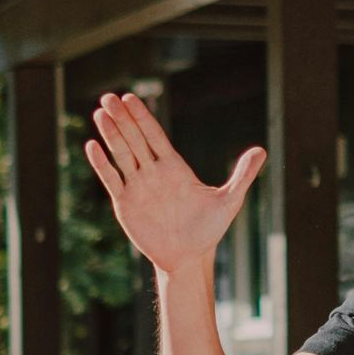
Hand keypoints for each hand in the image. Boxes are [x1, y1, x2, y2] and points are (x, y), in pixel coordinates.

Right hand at [84, 92, 265, 273]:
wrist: (188, 258)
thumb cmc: (209, 230)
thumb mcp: (229, 201)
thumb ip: (243, 175)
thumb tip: (262, 150)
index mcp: (174, 167)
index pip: (155, 135)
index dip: (142, 116)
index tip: (130, 97)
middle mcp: (153, 172)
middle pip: (135, 139)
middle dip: (122, 118)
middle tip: (108, 97)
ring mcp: (137, 187)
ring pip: (121, 155)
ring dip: (110, 134)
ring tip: (99, 113)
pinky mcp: (125, 204)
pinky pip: (112, 180)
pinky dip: (101, 164)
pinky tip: (91, 146)